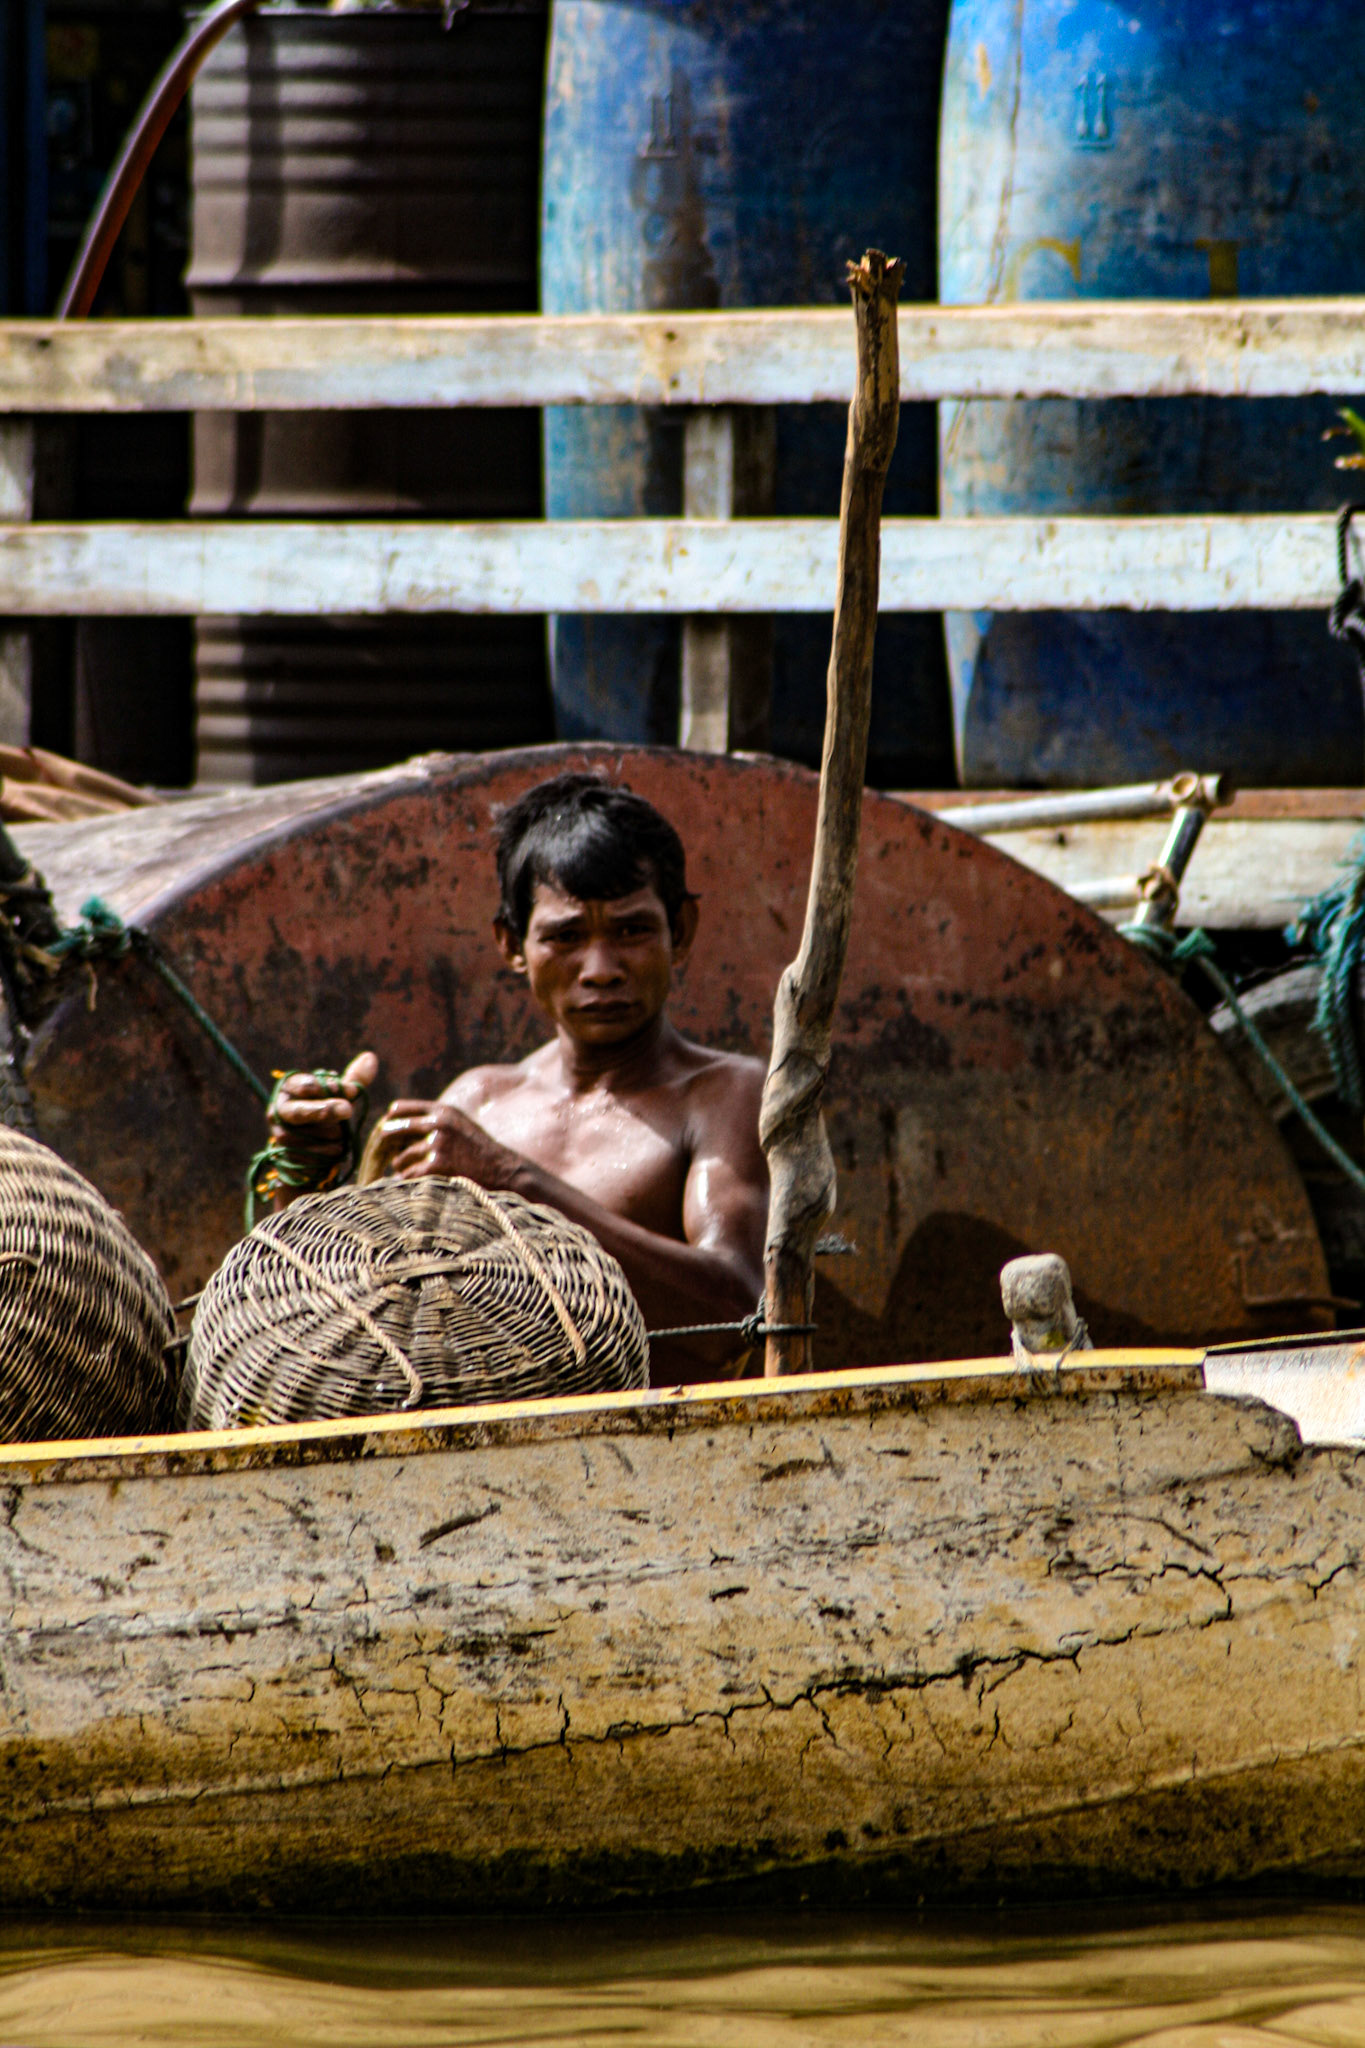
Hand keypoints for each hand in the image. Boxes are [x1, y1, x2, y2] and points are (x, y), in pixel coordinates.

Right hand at [271, 1050, 378, 1155]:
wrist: (308, 1149)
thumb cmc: (325, 1114)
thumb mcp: (338, 1097)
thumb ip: (353, 1080)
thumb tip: (371, 1057)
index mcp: (289, 1090)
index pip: (302, 1086)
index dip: (326, 1088)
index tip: (351, 1091)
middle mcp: (278, 1112)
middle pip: (299, 1112)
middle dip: (324, 1110)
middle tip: (348, 1109)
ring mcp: (280, 1136)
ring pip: (309, 1136)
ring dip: (333, 1135)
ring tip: (341, 1134)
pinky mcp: (286, 1157)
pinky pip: (311, 1156)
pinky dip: (329, 1153)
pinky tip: (336, 1149)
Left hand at [378, 1099, 518, 1186]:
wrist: (503, 1170)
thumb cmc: (479, 1150)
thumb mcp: (459, 1124)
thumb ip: (434, 1121)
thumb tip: (397, 1125)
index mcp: (442, 1110)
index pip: (399, 1109)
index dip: (388, 1123)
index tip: (387, 1136)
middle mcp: (438, 1123)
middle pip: (391, 1130)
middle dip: (385, 1147)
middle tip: (384, 1158)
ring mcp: (438, 1144)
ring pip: (399, 1158)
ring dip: (400, 1169)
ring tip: (407, 1173)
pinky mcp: (437, 1165)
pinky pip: (408, 1175)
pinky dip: (408, 1181)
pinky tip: (413, 1184)